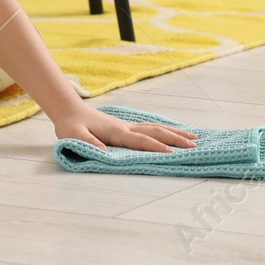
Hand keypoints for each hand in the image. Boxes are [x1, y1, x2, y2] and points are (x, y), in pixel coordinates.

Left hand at [54, 103, 198, 153]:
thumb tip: (105, 154)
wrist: (69, 109)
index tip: (173, 154)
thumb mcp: (74, 135)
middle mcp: (126, 127)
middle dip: (175, 138)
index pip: (141, 140)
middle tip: (194, 145)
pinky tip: (171, 132)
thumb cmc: (71, 125)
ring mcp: (127, 125)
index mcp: (116, 132)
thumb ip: (89, 143)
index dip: (157, 147)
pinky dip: (164, 129)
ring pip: (156, 127)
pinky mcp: (125, 126)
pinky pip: (150, 127)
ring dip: (175, 132)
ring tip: (193, 137)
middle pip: (155, 131)